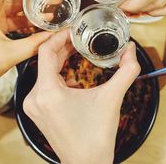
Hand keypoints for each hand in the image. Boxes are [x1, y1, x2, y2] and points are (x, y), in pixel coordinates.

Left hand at [24, 30, 139, 163]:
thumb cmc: (96, 136)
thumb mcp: (112, 98)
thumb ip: (126, 70)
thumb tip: (131, 50)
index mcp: (47, 92)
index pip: (46, 51)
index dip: (59, 36)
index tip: (73, 30)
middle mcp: (34, 97)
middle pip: (45, 60)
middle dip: (62, 46)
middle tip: (78, 37)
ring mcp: (34, 105)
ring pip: (44, 70)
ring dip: (60, 58)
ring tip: (76, 49)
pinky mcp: (37, 110)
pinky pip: (44, 83)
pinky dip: (57, 73)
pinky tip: (72, 70)